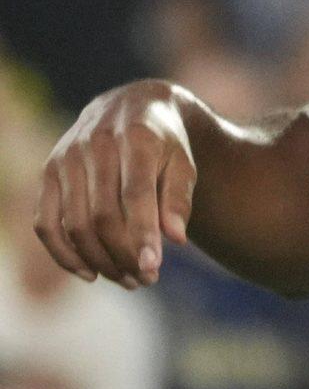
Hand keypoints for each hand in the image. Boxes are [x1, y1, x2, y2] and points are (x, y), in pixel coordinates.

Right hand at [37, 82, 197, 289]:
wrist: (131, 107)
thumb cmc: (164, 144)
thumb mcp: (183, 163)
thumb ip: (180, 198)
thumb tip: (176, 240)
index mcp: (136, 138)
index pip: (135, 193)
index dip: (142, 234)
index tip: (152, 267)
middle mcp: (95, 145)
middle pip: (102, 215)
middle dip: (124, 255)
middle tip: (147, 280)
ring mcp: (66, 158)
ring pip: (74, 224)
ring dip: (99, 261)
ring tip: (129, 281)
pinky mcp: (48, 172)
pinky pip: (45, 223)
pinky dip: (63, 254)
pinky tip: (90, 273)